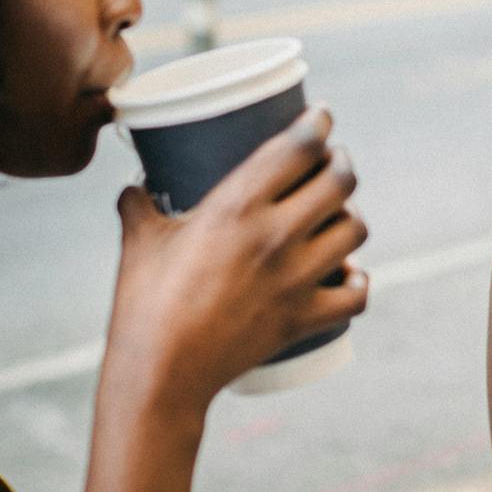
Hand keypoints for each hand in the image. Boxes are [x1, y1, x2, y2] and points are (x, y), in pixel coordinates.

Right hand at [108, 106, 368, 408]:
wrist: (161, 375)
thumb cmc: (144, 303)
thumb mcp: (139, 242)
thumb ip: (138, 206)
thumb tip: (134, 187)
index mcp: (236, 207)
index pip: (299, 148)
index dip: (320, 124)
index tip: (323, 117)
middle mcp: (276, 237)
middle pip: (340, 182)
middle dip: (342, 163)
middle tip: (333, 161)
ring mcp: (296, 280)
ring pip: (355, 231)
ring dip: (351, 215)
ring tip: (338, 212)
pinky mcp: (304, 319)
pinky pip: (355, 294)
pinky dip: (357, 281)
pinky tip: (348, 273)